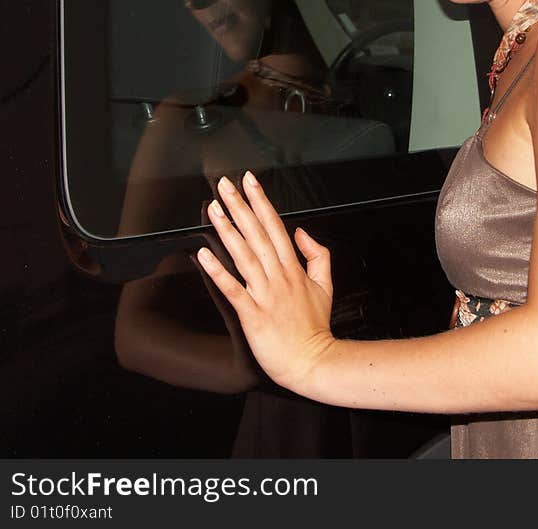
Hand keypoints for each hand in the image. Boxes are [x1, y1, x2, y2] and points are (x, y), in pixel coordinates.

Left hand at [196, 171, 335, 393]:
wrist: (312, 361)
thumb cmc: (315, 328)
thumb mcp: (326, 285)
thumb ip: (317, 255)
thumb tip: (302, 233)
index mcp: (294, 268)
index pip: (275, 226)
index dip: (261, 202)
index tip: (250, 182)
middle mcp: (278, 276)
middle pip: (256, 234)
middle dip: (240, 206)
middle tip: (225, 184)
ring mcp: (265, 294)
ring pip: (243, 255)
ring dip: (228, 230)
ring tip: (214, 209)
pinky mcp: (252, 314)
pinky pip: (232, 289)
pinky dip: (218, 271)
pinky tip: (203, 255)